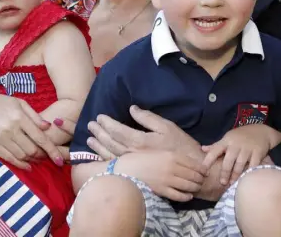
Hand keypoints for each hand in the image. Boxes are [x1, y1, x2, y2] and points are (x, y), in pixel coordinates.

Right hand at [0, 90, 63, 167]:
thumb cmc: (0, 103)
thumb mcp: (19, 103)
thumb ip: (34, 116)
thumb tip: (48, 127)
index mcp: (19, 117)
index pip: (40, 137)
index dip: (51, 151)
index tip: (60, 160)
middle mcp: (10, 128)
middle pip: (31, 149)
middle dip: (42, 156)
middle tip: (46, 158)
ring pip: (21, 155)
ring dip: (31, 161)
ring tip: (37, 160)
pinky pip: (8, 158)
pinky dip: (19, 164)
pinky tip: (26, 165)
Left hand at [87, 105, 202, 159]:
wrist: (190, 170)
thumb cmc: (180, 146)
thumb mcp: (166, 127)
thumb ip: (147, 118)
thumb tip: (132, 108)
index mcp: (140, 141)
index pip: (118, 131)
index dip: (107, 123)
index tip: (99, 116)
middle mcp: (133, 154)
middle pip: (111, 142)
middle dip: (99, 133)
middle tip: (90, 125)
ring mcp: (133, 165)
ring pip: (110, 155)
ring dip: (99, 146)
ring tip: (89, 139)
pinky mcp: (136, 172)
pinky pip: (116, 166)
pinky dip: (105, 159)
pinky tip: (99, 155)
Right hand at [114, 151, 206, 201]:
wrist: (126, 169)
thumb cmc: (141, 158)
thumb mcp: (159, 151)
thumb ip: (174, 155)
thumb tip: (187, 160)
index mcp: (172, 155)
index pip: (194, 164)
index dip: (202, 169)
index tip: (205, 171)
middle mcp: (173, 167)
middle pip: (194, 175)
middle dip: (200, 179)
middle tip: (202, 180)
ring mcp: (168, 180)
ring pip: (189, 186)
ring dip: (195, 187)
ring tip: (196, 187)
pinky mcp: (163, 191)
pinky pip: (180, 196)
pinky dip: (186, 196)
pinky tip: (188, 195)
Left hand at [201, 124, 280, 184]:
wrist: (261, 131)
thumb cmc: (241, 136)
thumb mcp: (227, 138)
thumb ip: (216, 145)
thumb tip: (202, 149)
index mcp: (226, 141)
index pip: (214, 150)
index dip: (208, 160)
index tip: (203, 170)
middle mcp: (235, 145)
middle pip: (228, 160)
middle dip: (224, 172)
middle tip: (222, 182)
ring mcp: (247, 148)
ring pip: (239, 164)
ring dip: (235, 175)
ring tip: (232, 183)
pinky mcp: (257, 152)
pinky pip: (253, 165)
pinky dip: (249, 172)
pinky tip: (246, 179)